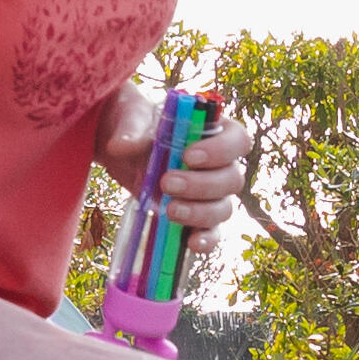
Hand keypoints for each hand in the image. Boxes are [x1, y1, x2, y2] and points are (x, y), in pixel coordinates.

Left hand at [100, 77, 245, 233]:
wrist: (120, 147)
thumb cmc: (135, 123)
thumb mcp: (130, 116)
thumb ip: (132, 128)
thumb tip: (122, 146)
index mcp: (214, 131)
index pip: (238, 141)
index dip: (221, 151)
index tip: (189, 156)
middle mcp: (219, 164)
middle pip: (232, 179)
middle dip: (201, 185)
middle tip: (166, 182)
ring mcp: (210, 194)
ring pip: (223, 208)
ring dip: (200, 212)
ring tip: (169, 209)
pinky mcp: (195, 217)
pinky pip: (212, 233)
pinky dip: (206, 240)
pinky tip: (191, 243)